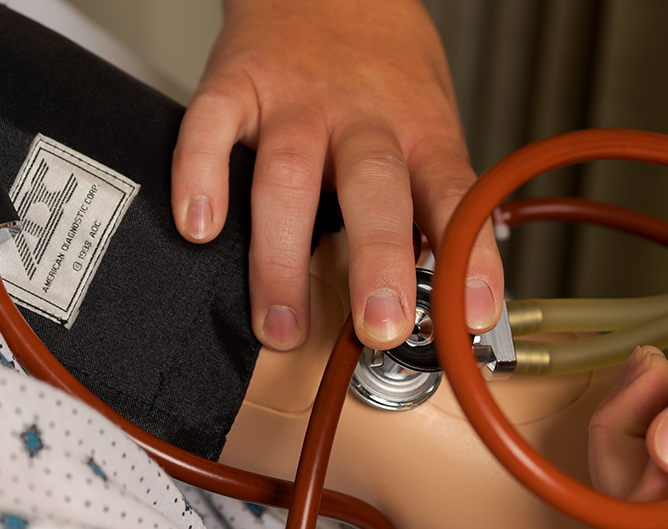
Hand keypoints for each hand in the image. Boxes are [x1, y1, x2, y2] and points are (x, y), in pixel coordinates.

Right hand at [170, 0, 503, 350]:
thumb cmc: (380, 63)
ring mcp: (295, 102)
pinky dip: (199, 177)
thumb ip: (428, 201)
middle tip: (377, 326)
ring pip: (289, 178)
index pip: (455, 197)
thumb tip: (441, 293)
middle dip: (378, 261)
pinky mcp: (235, 83)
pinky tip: (198, 226)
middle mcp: (361, 118)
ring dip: (282, 258)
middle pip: (374, 189)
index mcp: (419, 131)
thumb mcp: (428, 121)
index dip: (468, 257)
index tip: (469, 316)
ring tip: (280, 323)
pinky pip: (210, 127)